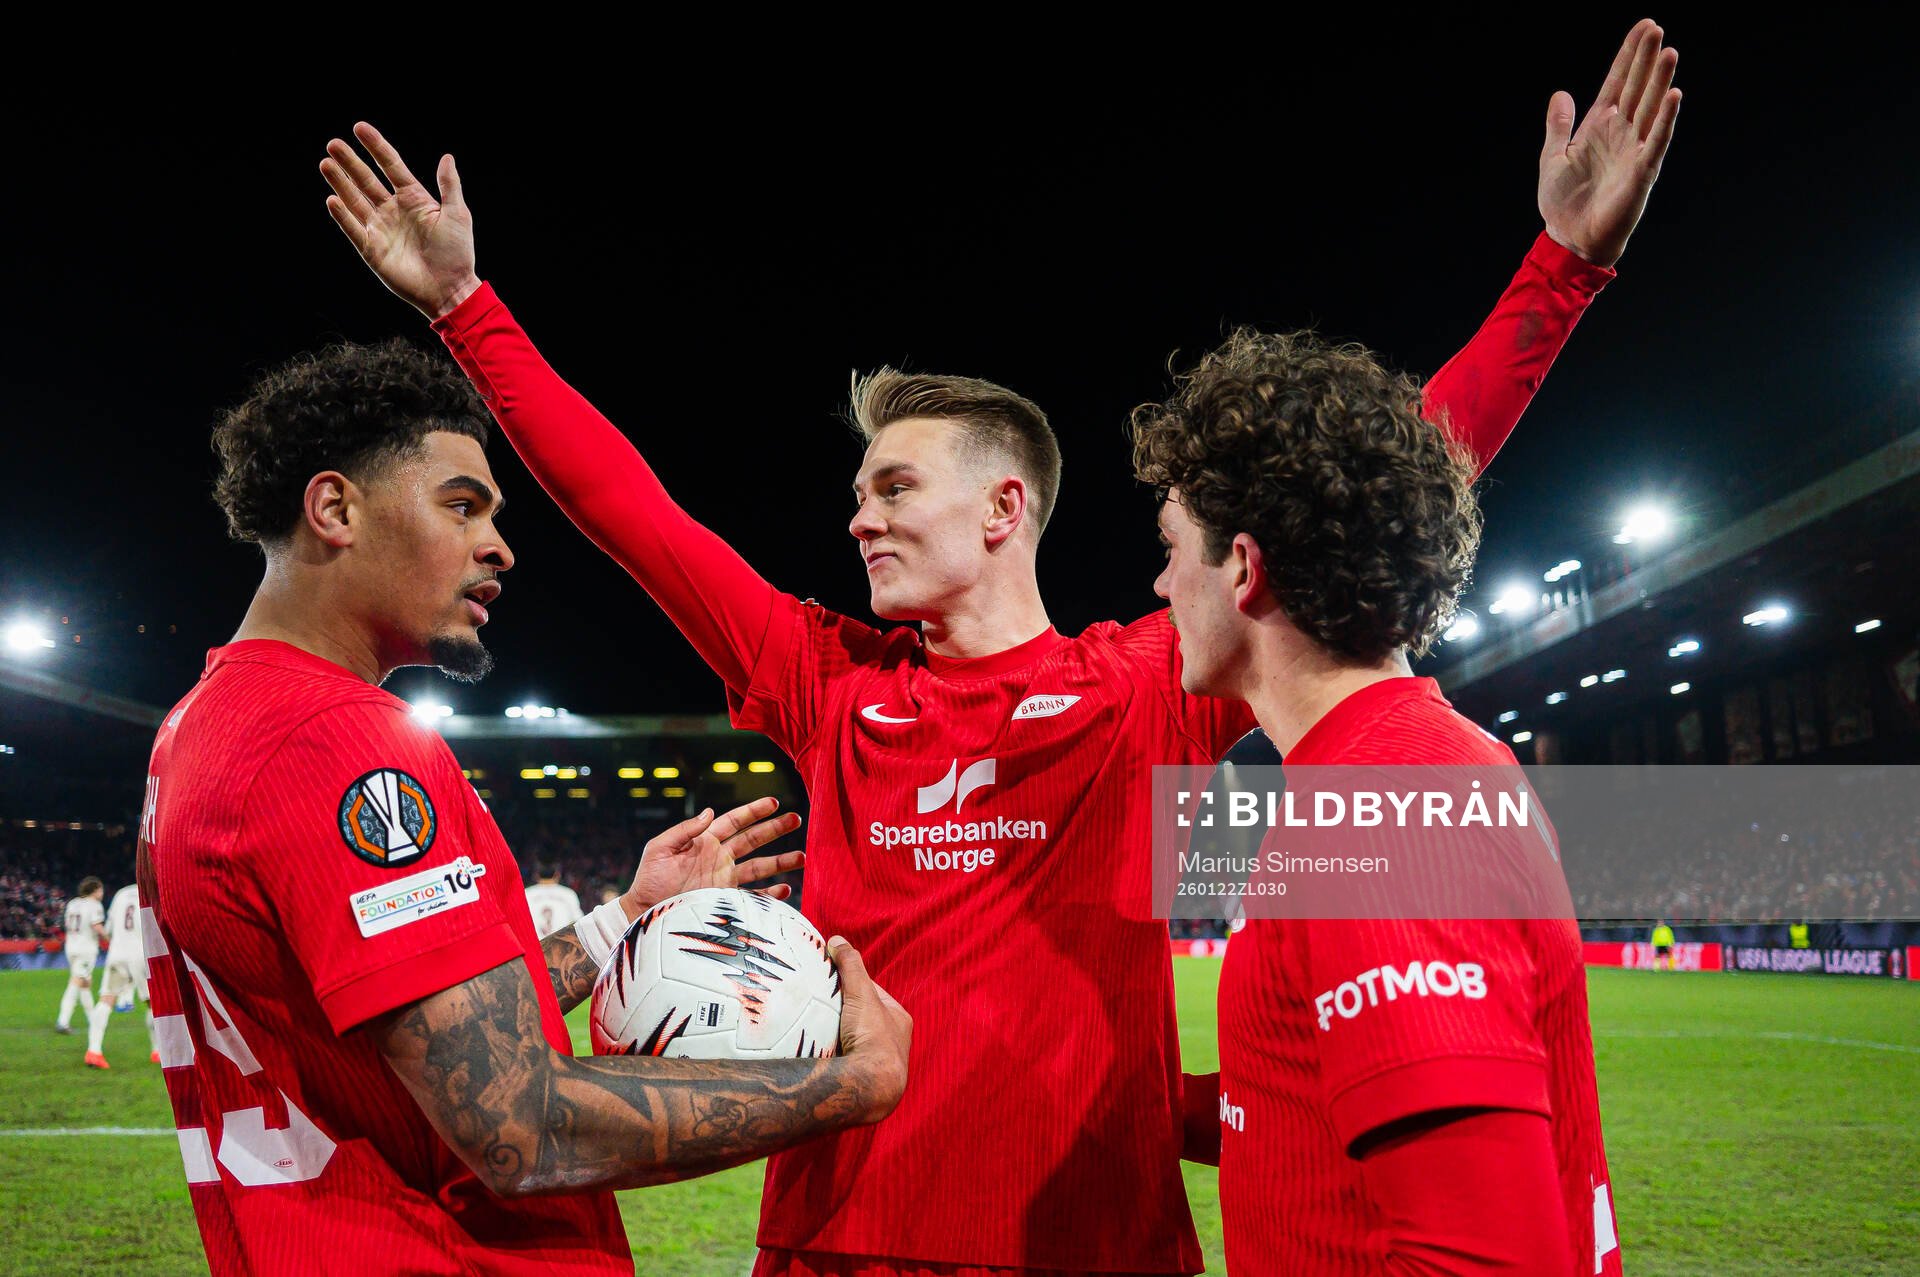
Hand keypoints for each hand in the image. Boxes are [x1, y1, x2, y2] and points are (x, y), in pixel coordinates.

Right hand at [320, 122, 481, 319]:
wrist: (450, 290)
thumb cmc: (458, 253)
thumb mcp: (457, 215)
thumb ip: (449, 185)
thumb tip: (446, 156)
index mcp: (414, 198)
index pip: (391, 165)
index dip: (376, 146)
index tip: (359, 127)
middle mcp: (394, 210)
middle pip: (367, 180)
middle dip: (350, 162)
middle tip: (333, 144)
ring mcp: (381, 229)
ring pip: (355, 200)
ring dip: (340, 182)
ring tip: (326, 163)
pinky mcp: (372, 250)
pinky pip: (353, 229)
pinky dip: (342, 215)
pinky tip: (332, 199)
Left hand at [625, 797, 804, 915]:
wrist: (643, 912)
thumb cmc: (648, 879)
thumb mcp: (659, 848)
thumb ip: (684, 830)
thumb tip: (710, 811)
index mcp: (705, 842)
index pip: (734, 821)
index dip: (753, 811)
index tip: (773, 802)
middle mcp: (719, 859)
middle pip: (753, 840)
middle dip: (775, 829)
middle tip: (796, 819)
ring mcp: (724, 880)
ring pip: (759, 867)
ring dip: (781, 861)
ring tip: (802, 857)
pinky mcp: (725, 901)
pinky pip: (753, 897)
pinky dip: (770, 894)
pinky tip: (785, 888)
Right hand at [827, 936, 910, 1120]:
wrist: (869, 1086)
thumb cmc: (872, 1036)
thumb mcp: (861, 993)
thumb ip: (850, 965)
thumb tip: (837, 940)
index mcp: (899, 1020)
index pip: (873, 993)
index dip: (852, 984)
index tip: (831, 981)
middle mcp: (894, 1042)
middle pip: (862, 1018)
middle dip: (843, 1012)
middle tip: (819, 1006)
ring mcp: (879, 1064)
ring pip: (854, 1041)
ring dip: (837, 1036)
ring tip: (815, 1028)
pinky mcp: (864, 1080)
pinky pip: (846, 1060)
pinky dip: (834, 1055)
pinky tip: (818, 1052)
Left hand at [1538, 19, 1682, 268]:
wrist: (1569, 239)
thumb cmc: (1564, 203)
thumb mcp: (1553, 157)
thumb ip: (1559, 125)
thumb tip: (1561, 93)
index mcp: (1600, 126)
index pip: (1618, 82)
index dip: (1629, 55)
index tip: (1644, 27)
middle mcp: (1621, 133)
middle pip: (1637, 88)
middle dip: (1646, 59)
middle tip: (1657, 29)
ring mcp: (1634, 150)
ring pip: (1650, 108)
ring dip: (1659, 81)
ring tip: (1669, 52)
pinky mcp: (1642, 172)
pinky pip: (1656, 141)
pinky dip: (1665, 120)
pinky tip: (1674, 96)